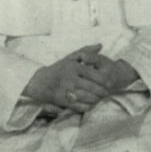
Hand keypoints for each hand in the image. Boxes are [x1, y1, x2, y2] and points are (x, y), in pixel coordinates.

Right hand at [22, 45, 137, 112]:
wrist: (40, 82)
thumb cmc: (58, 69)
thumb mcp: (70, 58)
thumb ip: (86, 51)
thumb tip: (100, 45)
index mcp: (73, 67)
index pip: (92, 73)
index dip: (103, 79)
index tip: (109, 82)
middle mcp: (70, 78)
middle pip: (91, 86)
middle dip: (102, 90)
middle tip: (108, 92)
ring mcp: (66, 90)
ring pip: (86, 97)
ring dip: (96, 99)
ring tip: (101, 98)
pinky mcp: (63, 101)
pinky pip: (79, 105)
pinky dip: (87, 106)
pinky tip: (91, 104)